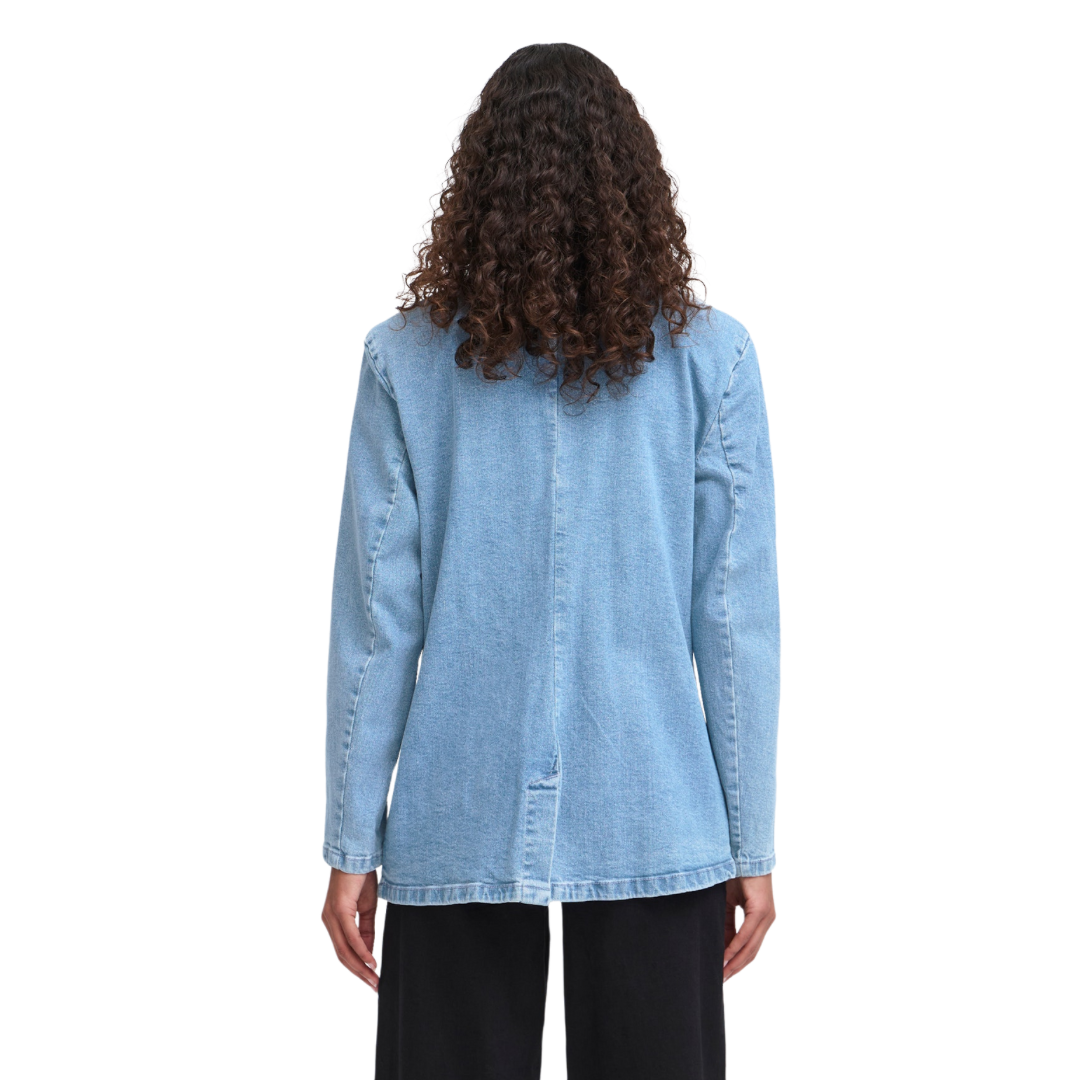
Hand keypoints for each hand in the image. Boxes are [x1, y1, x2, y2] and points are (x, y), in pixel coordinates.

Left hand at [322, 868, 379, 990]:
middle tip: (374, 986)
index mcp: (334, 921)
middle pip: (342, 956)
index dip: (358, 967)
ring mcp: (331, 917)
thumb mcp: (367, 908)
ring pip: (344, 950)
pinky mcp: (339, 910)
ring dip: (360, 967)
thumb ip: (366, 930)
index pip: (344, 951)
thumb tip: (368, 952)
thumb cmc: (361, 878)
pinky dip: (361, 951)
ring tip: (374, 979)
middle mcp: (329, 921)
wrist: (358, 855)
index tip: (372, 979)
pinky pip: (350, 936)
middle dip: (359, 973)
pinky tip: (370, 961)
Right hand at [723, 874, 775, 981]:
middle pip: (751, 953)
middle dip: (735, 968)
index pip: (748, 948)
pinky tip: (726, 955)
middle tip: (720, 980)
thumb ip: (726, 923)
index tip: (722, 973)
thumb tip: (721, 944)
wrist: (743, 852)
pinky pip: (747, 934)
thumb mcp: (727, 903)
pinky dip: (736, 946)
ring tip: (722, 973)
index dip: (735, 962)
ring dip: (735, 962)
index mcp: (759, 919)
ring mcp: (766, 917)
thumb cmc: (735, 874)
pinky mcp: (761, 910)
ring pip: (750, 947)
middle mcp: (766, 921)